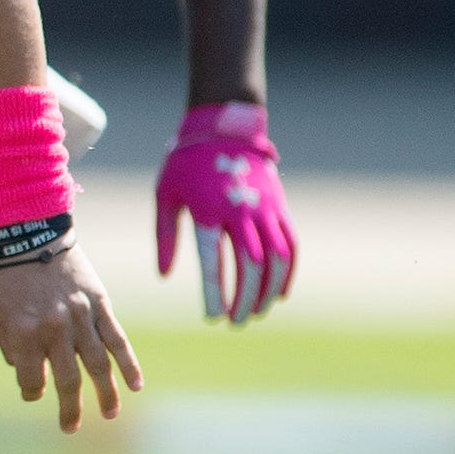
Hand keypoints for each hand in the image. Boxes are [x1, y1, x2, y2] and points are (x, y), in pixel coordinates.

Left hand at [0, 242, 142, 432]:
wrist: (31, 237)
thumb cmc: (10, 280)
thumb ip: (12, 348)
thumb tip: (29, 375)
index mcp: (24, 334)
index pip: (31, 380)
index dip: (31, 391)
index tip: (34, 392)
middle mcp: (53, 330)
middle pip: (66, 380)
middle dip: (69, 408)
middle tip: (69, 427)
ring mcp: (80, 318)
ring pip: (97, 365)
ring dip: (106, 394)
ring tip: (110, 414)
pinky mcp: (100, 306)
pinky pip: (117, 340)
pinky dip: (128, 364)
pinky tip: (135, 385)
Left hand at [156, 101, 294, 322]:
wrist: (224, 131)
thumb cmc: (186, 165)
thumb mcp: (165, 195)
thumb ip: (164, 236)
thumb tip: (164, 276)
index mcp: (208, 210)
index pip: (213, 259)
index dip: (216, 291)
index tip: (211, 317)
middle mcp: (241, 212)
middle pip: (249, 264)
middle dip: (243, 298)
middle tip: (233, 322)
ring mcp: (265, 210)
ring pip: (275, 259)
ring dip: (267, 291)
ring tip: (254, 314)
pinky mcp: (280, 208)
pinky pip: (290, 246)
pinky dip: (287, 273)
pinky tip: (278, 294)